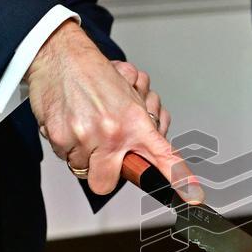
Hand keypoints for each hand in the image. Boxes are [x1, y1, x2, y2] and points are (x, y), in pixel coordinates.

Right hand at [26, 21, 201, 200]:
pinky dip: (66, 144)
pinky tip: (71, 122)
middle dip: (104, 175)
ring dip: (84, 154)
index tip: (193, 196)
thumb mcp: (130, 99)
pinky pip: (64, 156)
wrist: (60, 56)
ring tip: (85, 127)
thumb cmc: (96, 76)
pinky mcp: (58, 137)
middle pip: (107, 183)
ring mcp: (85, 136)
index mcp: (135, 122)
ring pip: (82, 169)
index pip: (163, 156)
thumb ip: (142, 128)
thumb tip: (148, 152)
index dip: (180, 179)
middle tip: (102, 155)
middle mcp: (112, 132)